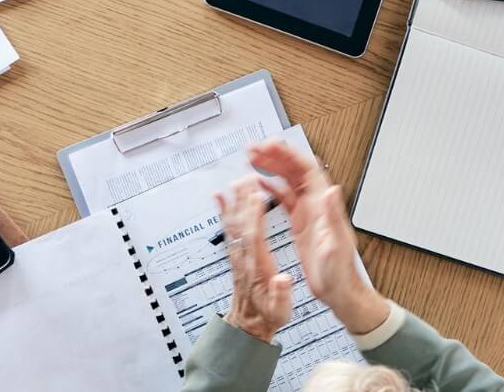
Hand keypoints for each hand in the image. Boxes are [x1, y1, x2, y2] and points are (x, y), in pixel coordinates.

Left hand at [215, 178, 291, 342]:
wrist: (249, 324)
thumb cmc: (267, 315)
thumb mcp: (280, 310)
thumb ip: (281, 294)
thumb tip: (283, 280)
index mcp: (257, 267)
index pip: (254, 237)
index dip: (254, 217)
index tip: (256, 196)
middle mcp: (244, 258)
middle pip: (242, 224)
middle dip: (243, 200)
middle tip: (246, 178)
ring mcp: (238, 255)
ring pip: (234, 224)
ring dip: (234, 202)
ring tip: (235, 182)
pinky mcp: (235, 254)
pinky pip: (228, 229)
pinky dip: (223, 211)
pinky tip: (220, 198)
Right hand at [249, 139, 388, 334]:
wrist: (339, 291)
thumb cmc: (341, 272)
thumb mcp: (336, 245)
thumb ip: (334, 216)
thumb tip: (333, 188)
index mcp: (323, 205)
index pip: (306, 169)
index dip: (288, 154)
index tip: (270, 146)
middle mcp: (316, 204)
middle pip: (294, 170)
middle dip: (275, 155)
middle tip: (253, 148)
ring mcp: (307, 212)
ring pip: (287, 180)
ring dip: (271, 167)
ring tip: (252, 158)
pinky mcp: (300, 223)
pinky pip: (284, 198)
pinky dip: (271, 187)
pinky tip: (260, 182)